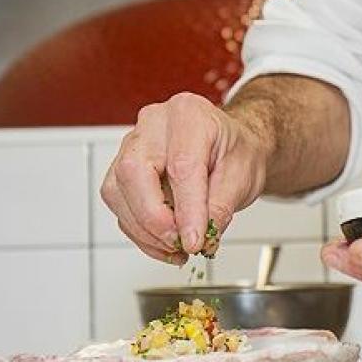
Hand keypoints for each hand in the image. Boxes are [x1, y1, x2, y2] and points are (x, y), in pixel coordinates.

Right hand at [99, 92, 270, 263]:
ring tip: (177, 248)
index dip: (186, 209)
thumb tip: (200, 237)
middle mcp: (154, 123)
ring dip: (144, 230)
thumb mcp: (243, 175)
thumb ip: (221, 206)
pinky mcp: (121, 167)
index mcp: (189, 114)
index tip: (194, 241)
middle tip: (181, 245)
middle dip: (154, 219)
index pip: (181, 165)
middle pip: (135, 172)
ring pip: (118, 191)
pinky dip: (139, 231)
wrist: (229, 146)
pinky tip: (164, 243)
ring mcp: (132, 143)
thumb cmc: (235, 151)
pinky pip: (118, 203)